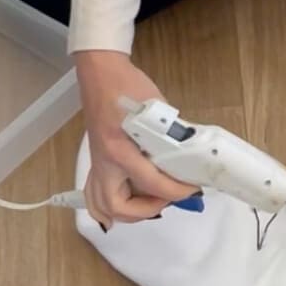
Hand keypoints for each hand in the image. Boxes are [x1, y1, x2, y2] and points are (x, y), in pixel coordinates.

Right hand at [75, 50, 196, 226]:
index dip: (177, 191)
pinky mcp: (96, 161)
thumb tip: (190, 155)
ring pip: (101, 205)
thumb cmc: (127, 86)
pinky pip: (93, 193)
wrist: (101, 73)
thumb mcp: (158, 110)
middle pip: (118, 206)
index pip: (152, 183)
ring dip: (126, 213)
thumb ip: (172, 136)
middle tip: (167, 199)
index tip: (192, 188)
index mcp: (120, 149)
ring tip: (149, 205)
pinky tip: (124, 209)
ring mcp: (97, 163)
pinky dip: (105, 207)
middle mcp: (105, 161)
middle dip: (147, 210)